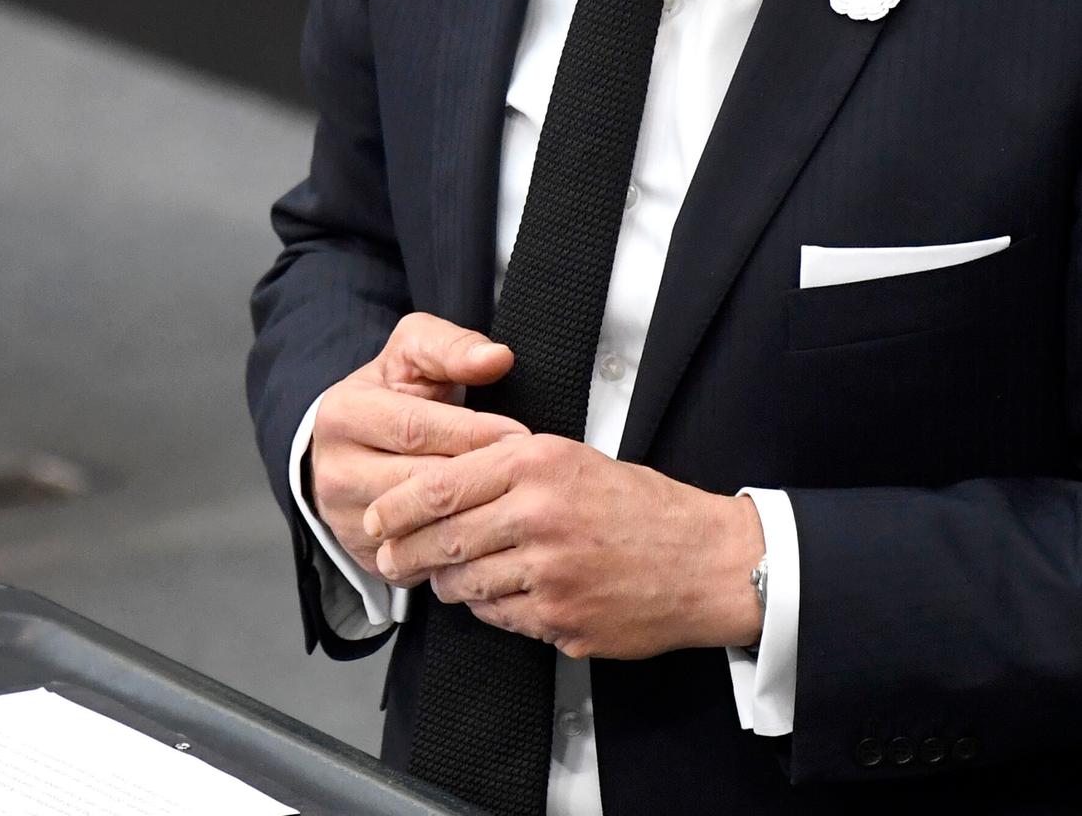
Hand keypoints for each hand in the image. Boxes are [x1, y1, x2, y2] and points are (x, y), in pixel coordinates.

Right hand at [310, 313, 527, 580]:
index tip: (518, 434)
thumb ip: (453, 347)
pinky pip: (423, 558)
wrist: (356, 442)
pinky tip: (496, 531)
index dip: (471, 432)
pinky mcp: (369, 555)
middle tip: (527, 471)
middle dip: (477, 475)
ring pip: (420, 525)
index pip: (414, 428)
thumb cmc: (394, 390)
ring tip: (516, 499)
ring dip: (472, 513)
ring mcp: (347, 520)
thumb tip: (496, 357)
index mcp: (342, 415)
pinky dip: (461, 548)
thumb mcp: (414, 352)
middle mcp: (333, 472)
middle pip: (416, 481)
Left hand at [362, 433, 765, 659]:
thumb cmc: (642, 506)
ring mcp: (549, 573)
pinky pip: (501, 618)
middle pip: (444, 538)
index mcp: (539, 463)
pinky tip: (498, 596)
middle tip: (390, 559)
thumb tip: (449, 488)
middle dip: (408, 552)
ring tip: (448, 577)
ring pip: (466, 584)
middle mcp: (539, 514)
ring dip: (448, 584)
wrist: (704, 561)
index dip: (399, 505)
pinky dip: (490, 609)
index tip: (377, 517)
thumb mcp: (575, 459)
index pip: (444, 484)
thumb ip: (513, 468)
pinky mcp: (560, 620)